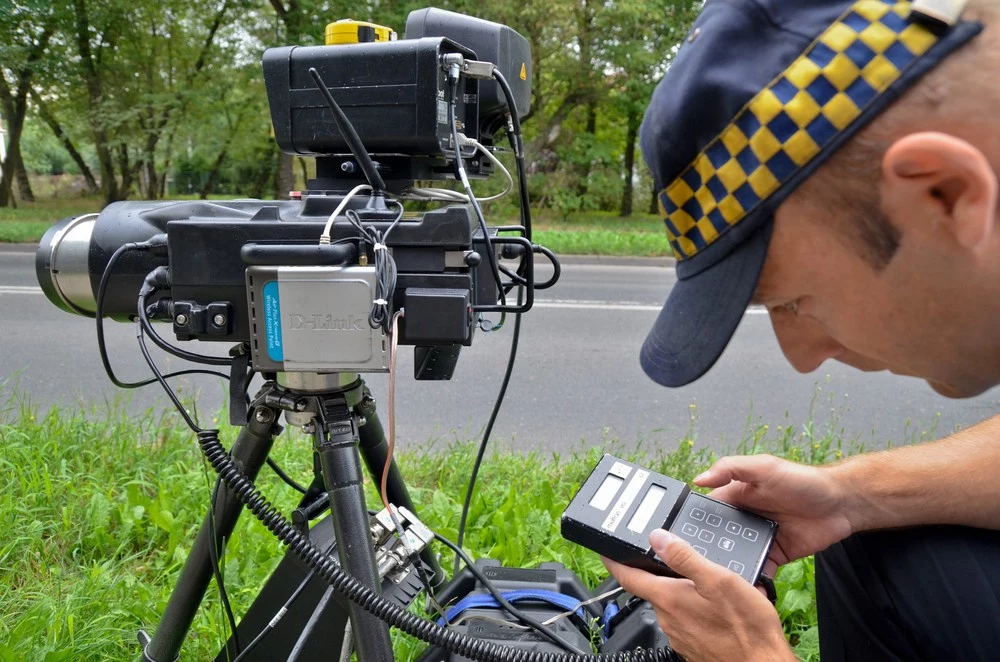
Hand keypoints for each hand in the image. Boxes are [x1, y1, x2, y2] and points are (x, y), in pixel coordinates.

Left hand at [605, 529, 793, 661]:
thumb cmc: (746, 628)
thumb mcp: (719, 579)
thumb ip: (685, 557)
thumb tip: (658, 538)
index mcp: (668, 598)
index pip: (628, 576)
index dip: (614, 561)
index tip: (605, 551)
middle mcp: (667, 619)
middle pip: (652, 588)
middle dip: (659, 572)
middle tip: (674, 556)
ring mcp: (679, 634)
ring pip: (671, 603)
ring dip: (681, 590)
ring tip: (705, 580)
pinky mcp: (692, 645)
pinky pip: (686, 619)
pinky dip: (694, 607)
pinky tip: (716, 605)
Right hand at [695, 454, 853, 571]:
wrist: (841, 504)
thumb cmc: (802, 480)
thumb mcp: (764, 467)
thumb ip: (731, 468)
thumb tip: (699, 478)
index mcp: (737, 496)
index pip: (709, 511)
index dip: (695, 523)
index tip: (680, 538)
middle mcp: (745, 518)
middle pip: (719, 537)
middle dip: (708, 550)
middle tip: (695, 567)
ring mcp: (759, 538)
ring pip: (736, 556)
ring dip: (727, 566)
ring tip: (713, 582)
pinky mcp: (775, 555)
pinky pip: (759, 569)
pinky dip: (751, 579)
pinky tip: (742, 590)